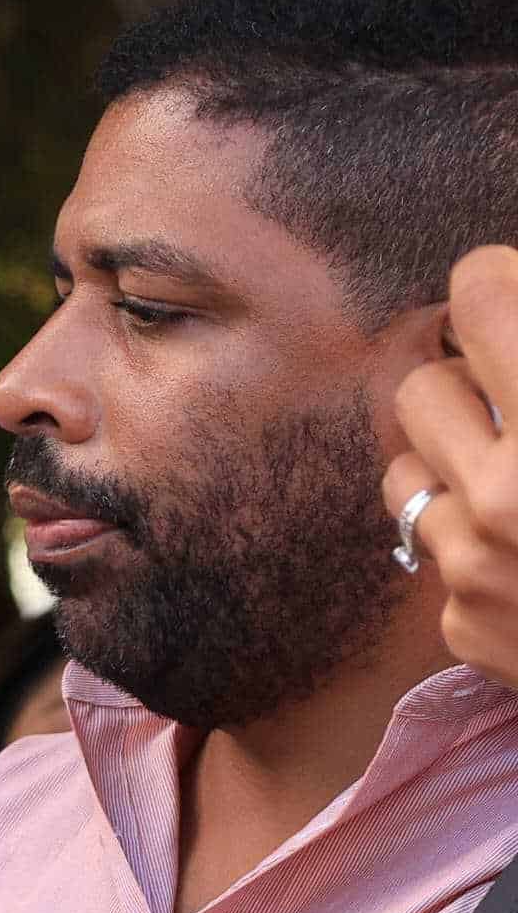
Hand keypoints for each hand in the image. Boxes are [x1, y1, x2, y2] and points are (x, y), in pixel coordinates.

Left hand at [391, 245, 517, 691]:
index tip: (510, 294)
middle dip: (464, 379)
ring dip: (454, 459)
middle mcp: (509, 493)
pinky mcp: (461, 628)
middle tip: (512, 386)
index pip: (478, 298)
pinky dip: (474, 540)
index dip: (497, 285)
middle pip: (419, 386)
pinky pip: (433, 553)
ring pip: (406, 471)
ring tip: (516, 466)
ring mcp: (476, 568)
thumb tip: (516, 284)